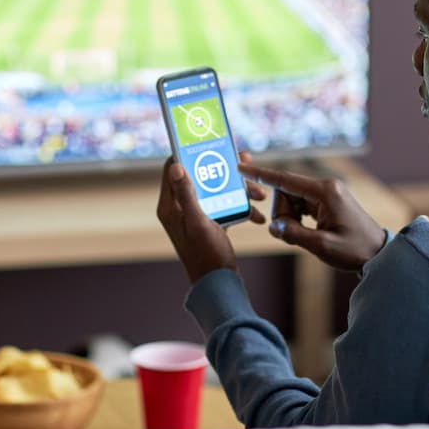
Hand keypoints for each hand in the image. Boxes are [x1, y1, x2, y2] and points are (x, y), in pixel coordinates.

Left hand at [156, 152, 266, 283]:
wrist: (220, 284)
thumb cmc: (206, 256)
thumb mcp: (198, 222)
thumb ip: (187, 194)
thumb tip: (176, 165)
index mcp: (169, 206)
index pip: (173, 168)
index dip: (189, 153)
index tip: (209, 143)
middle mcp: (179, 208)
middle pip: (200, 175)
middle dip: (224, 170)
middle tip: (244, 163)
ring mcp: (195, 215)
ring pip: (217, 189)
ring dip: (239, 189)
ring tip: (259, 194)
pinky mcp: (210, 222)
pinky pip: (225, 204)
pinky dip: (241, 206)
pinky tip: (258, 214)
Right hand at [237, 162, 385, 272]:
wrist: (378, 254)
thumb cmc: (354, 250)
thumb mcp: (321, 246)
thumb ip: (293, 234)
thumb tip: (273, 225)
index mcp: (325, 191)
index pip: (285, 179)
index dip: (261, 174)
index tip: (241, 167)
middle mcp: (325, 187)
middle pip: (285, 191)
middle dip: (283, 213)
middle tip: (294, 234)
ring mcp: (326, 193)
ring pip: (291, 199)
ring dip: (290, 218)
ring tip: (307, 236)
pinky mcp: (325, 202)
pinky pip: (300, 205)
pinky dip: (297, 219)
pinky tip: (308, 231)